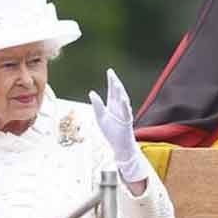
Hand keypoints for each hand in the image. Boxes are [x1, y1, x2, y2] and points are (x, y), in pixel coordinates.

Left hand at [89, 69, 149, 184]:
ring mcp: (124, 114)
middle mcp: (119, 108)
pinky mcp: (126, 122)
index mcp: (113, 106)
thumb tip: (91, 92)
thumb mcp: (100, 117)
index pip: (112, 91)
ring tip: (116, 83)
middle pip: (118, 93)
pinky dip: (124, 105)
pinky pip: (126, 112)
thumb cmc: (111, 132)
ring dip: (120, 92)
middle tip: (111, 73)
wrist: (119, 145)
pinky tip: (121, 98)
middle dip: (115, 83)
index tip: (110, 71)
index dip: (111, 81)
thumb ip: (97, 105)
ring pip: (123, 100)